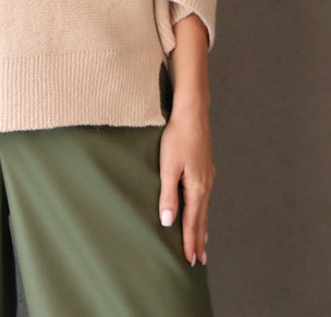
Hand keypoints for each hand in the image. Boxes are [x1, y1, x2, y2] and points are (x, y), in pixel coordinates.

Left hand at [158, 106, 214, 266]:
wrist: (192, 114)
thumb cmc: (177, 138)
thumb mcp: (168, 167)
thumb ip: (168, 195)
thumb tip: (169, 222)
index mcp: (197, 188)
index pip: (193, 222)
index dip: (190, 242)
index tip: (190, 260)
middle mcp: (206, 185)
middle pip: (202, 219)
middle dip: (199, 241)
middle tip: (199, 261)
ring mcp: (207, 177)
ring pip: (204, 209)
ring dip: (202, 228)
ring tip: (202, 243)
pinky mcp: (205, 169)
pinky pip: (204, 198)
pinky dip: (202, 212)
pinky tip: (200, 211)